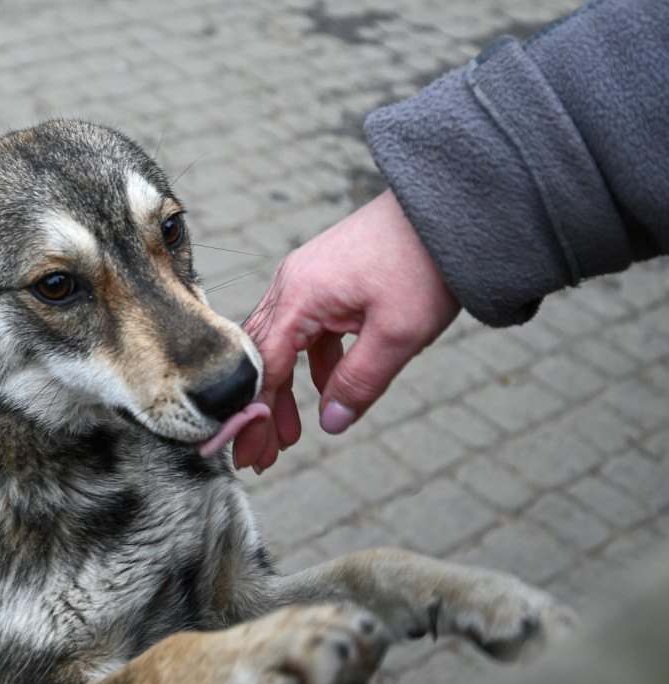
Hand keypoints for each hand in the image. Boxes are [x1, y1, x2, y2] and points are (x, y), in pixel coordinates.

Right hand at [236, 190, 460, 470]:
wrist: (451, 209)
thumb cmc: (425, 264)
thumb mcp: (399, 335)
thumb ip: (359, 382)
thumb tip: (330, 424)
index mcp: (300, 297)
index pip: (263, 368)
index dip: (254, 415)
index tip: (250, 454)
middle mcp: (292, 285)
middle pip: (261, 357)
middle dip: (259, 409)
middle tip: (260, 456)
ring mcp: (307, 278)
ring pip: (281, 344)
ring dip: (284, 390)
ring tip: (292, 435)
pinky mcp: (326, 278)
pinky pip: (305, 329)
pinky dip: (311, 363)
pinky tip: (328, 387)